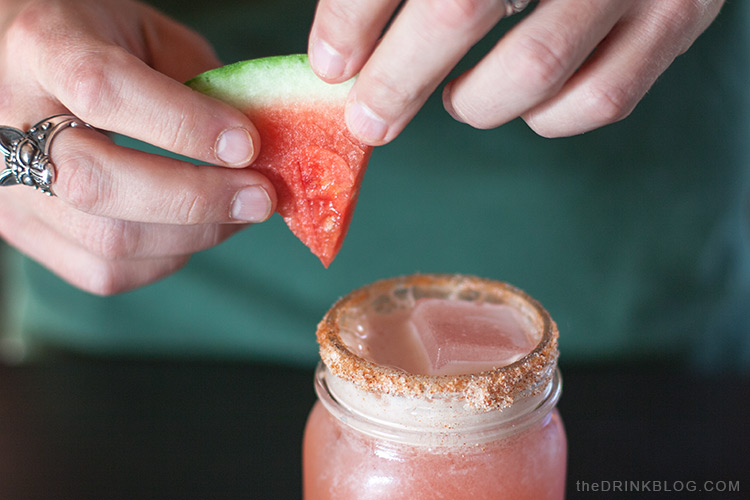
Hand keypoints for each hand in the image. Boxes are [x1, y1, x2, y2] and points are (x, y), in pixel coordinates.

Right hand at [0, 0, 276, 294]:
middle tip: (260, 196)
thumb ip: (198, 80)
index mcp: (38, 45)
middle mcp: (5, 120)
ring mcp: (4, 186)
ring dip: (193, 235)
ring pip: (105, 241)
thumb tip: (262, 144)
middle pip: (97, 183)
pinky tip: (194, 229)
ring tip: (239, 211)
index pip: (103, 90)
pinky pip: (103, 272)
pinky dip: (166, 258)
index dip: (183, 124)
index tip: (247, 144)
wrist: (19, 63)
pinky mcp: (23, 230)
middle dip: (197, 198)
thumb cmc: (93, 38)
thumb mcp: (146, 33)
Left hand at [308, 0, 724, 144]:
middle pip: (459, 10)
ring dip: (475, 103)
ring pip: (534, 70)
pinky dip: (548, 118)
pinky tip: (524, 102)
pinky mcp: (677, 17)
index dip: (354, 17)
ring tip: (455, 99)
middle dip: (398, 81)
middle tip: (369, 119)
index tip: (333, 62)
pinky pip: (602, 100)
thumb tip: (342, 34)